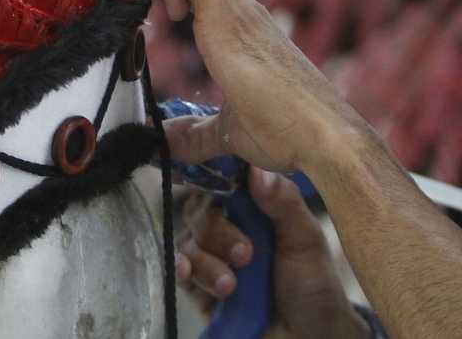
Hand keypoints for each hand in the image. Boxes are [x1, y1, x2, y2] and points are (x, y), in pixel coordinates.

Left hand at [109, 0, 372, 173]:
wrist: (324, 138)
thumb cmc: (286, 133)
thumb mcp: (228, 132)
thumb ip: (195, 134)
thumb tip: (164, 142)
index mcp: (235, 26)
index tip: (127, 2)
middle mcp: (237, 8)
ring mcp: (236, 8)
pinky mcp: (231, 17)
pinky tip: (169, 18)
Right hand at [176, 167, 368, 338]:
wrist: (309, 338)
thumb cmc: (313, 286)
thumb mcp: (306, 241)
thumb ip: (284, 204)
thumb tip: (258, 169)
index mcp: (252, 208)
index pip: (221, 182)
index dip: (213, 181)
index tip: (217, 191)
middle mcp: (227, 228)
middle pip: (198, 211)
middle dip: (217, 232)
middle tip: (245, 254)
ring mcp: (211, 256)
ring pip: (188, 242)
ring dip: (208, 262)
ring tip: (233, 285)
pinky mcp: (198, 285)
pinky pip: (178, 270)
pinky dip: (183, 269)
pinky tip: (189, 272)